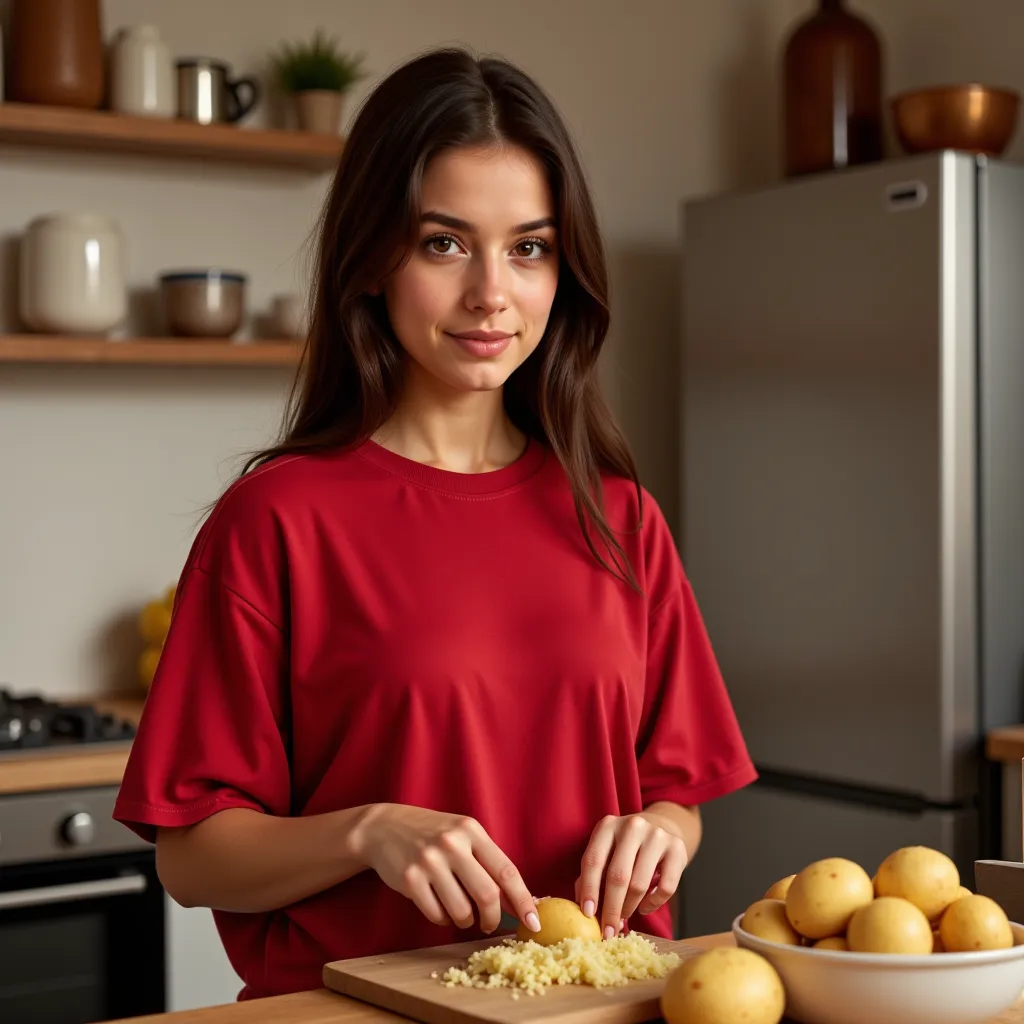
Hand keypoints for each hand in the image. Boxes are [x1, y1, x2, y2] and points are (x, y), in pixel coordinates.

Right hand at [352, 803, 539, 934]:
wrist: (384, 827)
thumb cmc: (432, 834)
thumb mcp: (462, 836)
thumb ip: (488, 863)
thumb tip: (517, 902)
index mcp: (472, 830)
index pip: (507, 871)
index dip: (524, 900)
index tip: (533, 923)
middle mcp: (452, 843)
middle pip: (487, 895)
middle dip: (493, 919)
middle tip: (489, 925)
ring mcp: (430, 861)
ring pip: (462, 911)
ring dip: (465, 920)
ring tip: (458, 909)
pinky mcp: (410, 879)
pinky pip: (437, 915)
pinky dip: (442, 919)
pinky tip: (437, 904)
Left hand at [575, 813, 687, 938]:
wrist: (660, 827)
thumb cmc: (624, 848)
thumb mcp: (605, 852)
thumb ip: (592, 876)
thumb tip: (586, 911)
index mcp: (607, 825)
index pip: (593, 860)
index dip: (589, 889)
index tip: (587, 915)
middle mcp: (632, 826)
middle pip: (617, 875)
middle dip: (611, 908)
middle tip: (608, 932)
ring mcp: (656, 835)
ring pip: (640, 883)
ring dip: (629, 908)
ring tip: (624, 916)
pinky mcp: (677, 848)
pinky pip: (666, 887)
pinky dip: (653, 904)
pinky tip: (644, 907)